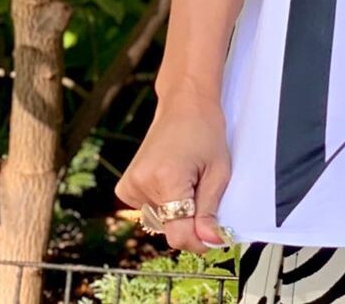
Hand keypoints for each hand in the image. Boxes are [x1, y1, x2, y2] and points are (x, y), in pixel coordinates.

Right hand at [114, 90, 232, 254]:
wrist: (184, 103)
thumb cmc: (205, 130)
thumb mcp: (219, 170)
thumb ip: (210, 210)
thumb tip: (209, 242)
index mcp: (166, 179)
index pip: (178, 235)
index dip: (198, 240)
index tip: (211, 235)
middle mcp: (142, 184)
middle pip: (169, 228)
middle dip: (189, 219)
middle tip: (201, 188)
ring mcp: (130, 185)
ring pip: (160, 221)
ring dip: (176, 210)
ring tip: (186, 176)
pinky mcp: (125, 186)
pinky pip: (149, 210)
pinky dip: (163, 202)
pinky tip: (170, 178)